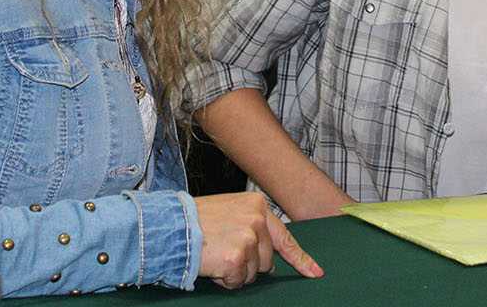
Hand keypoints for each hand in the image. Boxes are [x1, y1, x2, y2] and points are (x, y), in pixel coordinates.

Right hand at [195, 192, 322, 288]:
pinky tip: (213, 262)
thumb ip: (253, 226)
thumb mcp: (231, 212)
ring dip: (236, 271)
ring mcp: (249, 238)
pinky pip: (238, 281)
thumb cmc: (196, 220)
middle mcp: (257, 220)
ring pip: (253, 273)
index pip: (285, 237)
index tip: (315, 273)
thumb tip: (271, 257)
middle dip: (248, 263)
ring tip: (216, 253)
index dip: (300, 259)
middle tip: (224, 249)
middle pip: (267, 260)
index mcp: (257, 206)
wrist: (171, 225)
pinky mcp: (237, 257)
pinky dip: (225, 279)